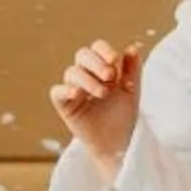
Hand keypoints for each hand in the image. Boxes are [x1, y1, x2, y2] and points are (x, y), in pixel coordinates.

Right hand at [49, 39, 143, 177]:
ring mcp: (74, 89)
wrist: (119, 143)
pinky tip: (77, 94)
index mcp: (102, 67)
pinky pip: (57, 92)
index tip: (115, 60)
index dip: (104, 50)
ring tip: (103, 93)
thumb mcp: (131, 91)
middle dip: (96, 63)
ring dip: (87, 79)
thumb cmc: (124, 116)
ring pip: (71, 72)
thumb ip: (132, 70)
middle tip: (110, 76)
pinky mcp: (65, 105)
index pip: (97, 48)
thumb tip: (133, 47)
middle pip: (82, 55)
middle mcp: (86, 75)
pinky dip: (65, 90)